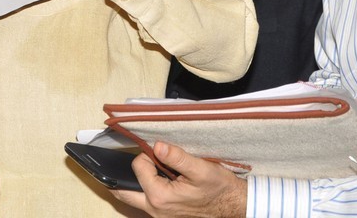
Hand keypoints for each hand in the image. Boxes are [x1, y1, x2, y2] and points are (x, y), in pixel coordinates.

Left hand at [110, 142, 246, 217]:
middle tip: (135, 160)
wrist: (233, 205)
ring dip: (134, 182)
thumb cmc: (219, 189)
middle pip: (123, 191)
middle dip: (123, 174)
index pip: (137, 168)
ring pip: (133, 198)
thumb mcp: (200, 169)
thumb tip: (157, 146)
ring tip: (148, 168)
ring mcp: (159, 215)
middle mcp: (155, 209)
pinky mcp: (165, 215)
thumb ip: (176, 157)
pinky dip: (145, 189)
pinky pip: (146, 202)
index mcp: (160, 197)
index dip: (146, 154)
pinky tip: (159, 179)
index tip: (159, 151)